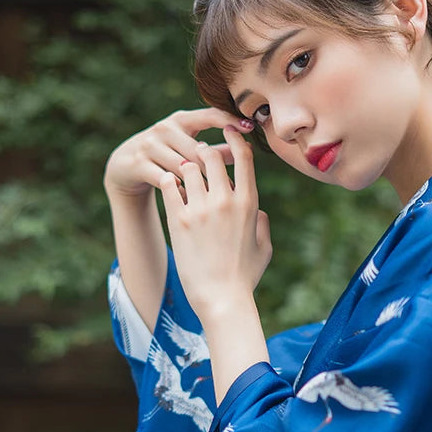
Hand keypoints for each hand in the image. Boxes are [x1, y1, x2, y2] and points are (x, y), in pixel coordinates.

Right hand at [103, 107, 253, 199]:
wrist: (126, 166)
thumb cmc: (168, 156)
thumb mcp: (189, 148)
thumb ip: (217, 150)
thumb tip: (247, 150)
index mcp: (182, 119)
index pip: (210, 115)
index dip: (230, 120)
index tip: (251, 127)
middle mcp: (166, 128)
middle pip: (198, 149)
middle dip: (216, 168)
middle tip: (233, 186)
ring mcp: (150, 145)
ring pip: (182, 166)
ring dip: (200, 184)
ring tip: (215, 199)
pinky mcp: (138, 164)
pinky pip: (165, 180)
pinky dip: (179, 191)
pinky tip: (191, 201)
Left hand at [158, 126, 271, 321]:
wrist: (221, 299)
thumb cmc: (245, 277)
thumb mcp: (264, 248)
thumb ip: (262, 224)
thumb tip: (259, 212)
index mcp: (248, 204)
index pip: (243, 158)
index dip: (235, 139)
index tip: (227, 132)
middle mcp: (225, 200)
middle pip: (211, 156)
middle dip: (204, 151)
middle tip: (197, 154)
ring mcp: (200, 209)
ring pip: (188, 166)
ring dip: (184, 166)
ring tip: (180, 172)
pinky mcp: (179, 220)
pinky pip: (169, 185)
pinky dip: (168, 181)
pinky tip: (167, 184)